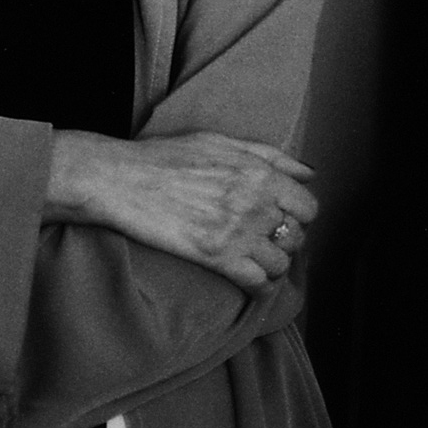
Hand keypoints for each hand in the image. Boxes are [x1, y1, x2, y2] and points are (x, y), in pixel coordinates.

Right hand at [49, 131, 317, 290]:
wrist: (119, 179)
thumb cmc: (162, 156)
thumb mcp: (217, 141)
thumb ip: (267, 154)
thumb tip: (309, 172)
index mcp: (258, 172)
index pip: (309, 206)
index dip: (297, 215)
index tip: (280, 217)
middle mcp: (255, 202)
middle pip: (296, 237)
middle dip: (284, 240)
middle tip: (263, 240)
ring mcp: (238, 232)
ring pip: (281, 264)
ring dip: (271, 266)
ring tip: (253, 260)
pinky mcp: (217, 257)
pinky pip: (259, 284)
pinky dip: (259, 287)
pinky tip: (247, 280)